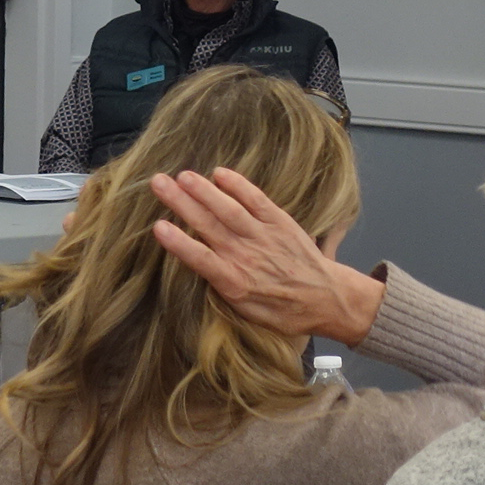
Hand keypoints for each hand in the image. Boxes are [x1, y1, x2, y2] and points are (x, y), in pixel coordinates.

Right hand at [149, 168, 385, 343]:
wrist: (327, 298)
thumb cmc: (283, 309)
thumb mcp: (247, 311)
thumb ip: (223, 287)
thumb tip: (200, 267)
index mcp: (234, 281)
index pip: (200, 259)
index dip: (178, 242)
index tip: (157, 226)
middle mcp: (246, 255)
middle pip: (207, 225)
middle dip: (181, 203)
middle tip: (158, 182)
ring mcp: (264, 236)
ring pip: (229, 209)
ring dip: (204, 190)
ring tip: (182, 175)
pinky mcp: (280, 222)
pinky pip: (257, 200)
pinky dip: (239, 185)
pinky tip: (220, 173)